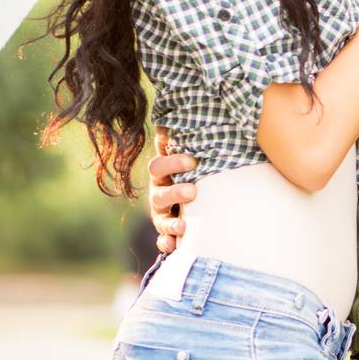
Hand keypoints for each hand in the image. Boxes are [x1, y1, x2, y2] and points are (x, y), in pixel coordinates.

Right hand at [148, 125, 196, 254]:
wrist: (199, 195)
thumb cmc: (198, 168)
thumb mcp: (194, 152)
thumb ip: (189, 137)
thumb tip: (195, 113)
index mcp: (164, 172)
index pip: (159, 165)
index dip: (172, 162)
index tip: (192, 160)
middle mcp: (159, 192)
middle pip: (159, 193)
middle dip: (175, 193)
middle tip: (193, 192)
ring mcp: (161, 213)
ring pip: (160, 218)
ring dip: (171, 223)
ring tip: (184, 226)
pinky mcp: (167, 232)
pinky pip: (163, 241)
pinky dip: (167, 244)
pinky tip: (173, 246)